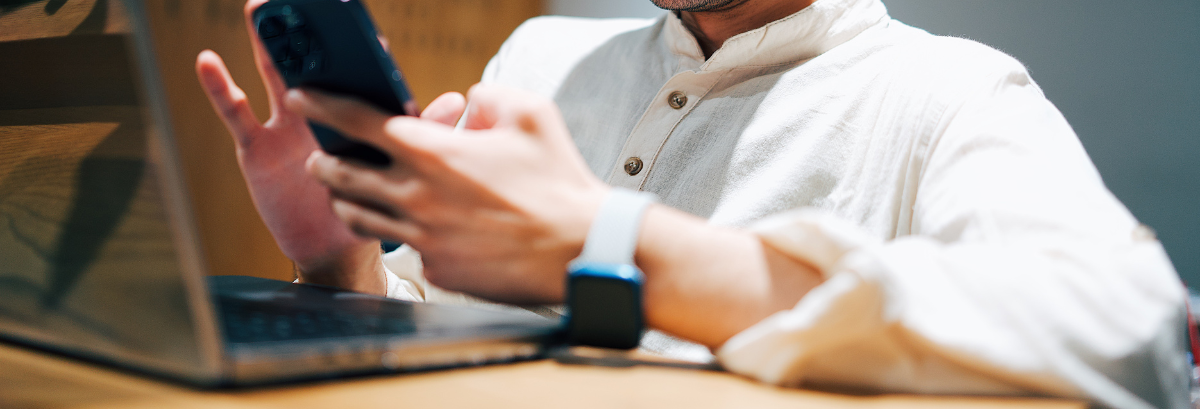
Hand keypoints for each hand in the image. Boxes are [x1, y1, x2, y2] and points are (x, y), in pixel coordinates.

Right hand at [193, 0, 419, 293]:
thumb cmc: (369, 204)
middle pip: (313, 65)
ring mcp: (287, 126)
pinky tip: (209, 61)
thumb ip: (424, 133)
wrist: (334, 248)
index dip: (356, 46)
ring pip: (275, 77)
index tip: (353, 17)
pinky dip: (221, 87)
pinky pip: (237, 113)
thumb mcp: (397, 168)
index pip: (356, 71)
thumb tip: (455, 101)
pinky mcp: (257, 148)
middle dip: (307, 32)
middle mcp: (321, 113)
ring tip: (260, 8)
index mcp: (355, 115)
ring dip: (269, 43)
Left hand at [289, 84, 609, 303]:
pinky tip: (414, 227)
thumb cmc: (558, 182)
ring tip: (349, 193)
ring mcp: (423, 237)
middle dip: (323, 161)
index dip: (324, 105)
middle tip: (321, 156)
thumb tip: (469, 103)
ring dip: (346, 200)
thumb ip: (490, 97)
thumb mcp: (531, 114)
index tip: (305, 98)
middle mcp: (417, 196)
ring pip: (358, 217)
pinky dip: (403, 234)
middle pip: (343, 175)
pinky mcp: (437, 268)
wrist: (578, 248)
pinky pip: (405, 248)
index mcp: (434, 152)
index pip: (359, 122)